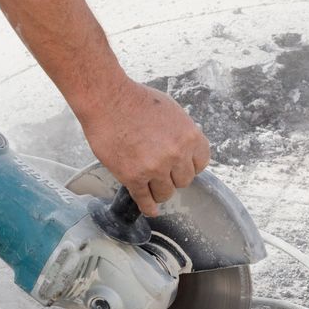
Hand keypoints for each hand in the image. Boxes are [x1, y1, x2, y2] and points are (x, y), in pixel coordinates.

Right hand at [76, 80, 209, 214]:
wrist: (108, 100)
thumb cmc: (137, 100)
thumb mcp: (172, 111)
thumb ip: (181, 133)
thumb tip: (185, 148)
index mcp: (189, 136)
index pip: (201, 164)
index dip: (189, 166)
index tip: (181, 167)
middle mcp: (176, 154)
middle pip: (184, 181)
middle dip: (173, 177)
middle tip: (161, 172)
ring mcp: (155, 168)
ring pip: (165, 193)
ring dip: (159, 191)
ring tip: (151, 185)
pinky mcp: (133, 177)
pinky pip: (145, 199)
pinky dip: (148, 207)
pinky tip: (149, 209)